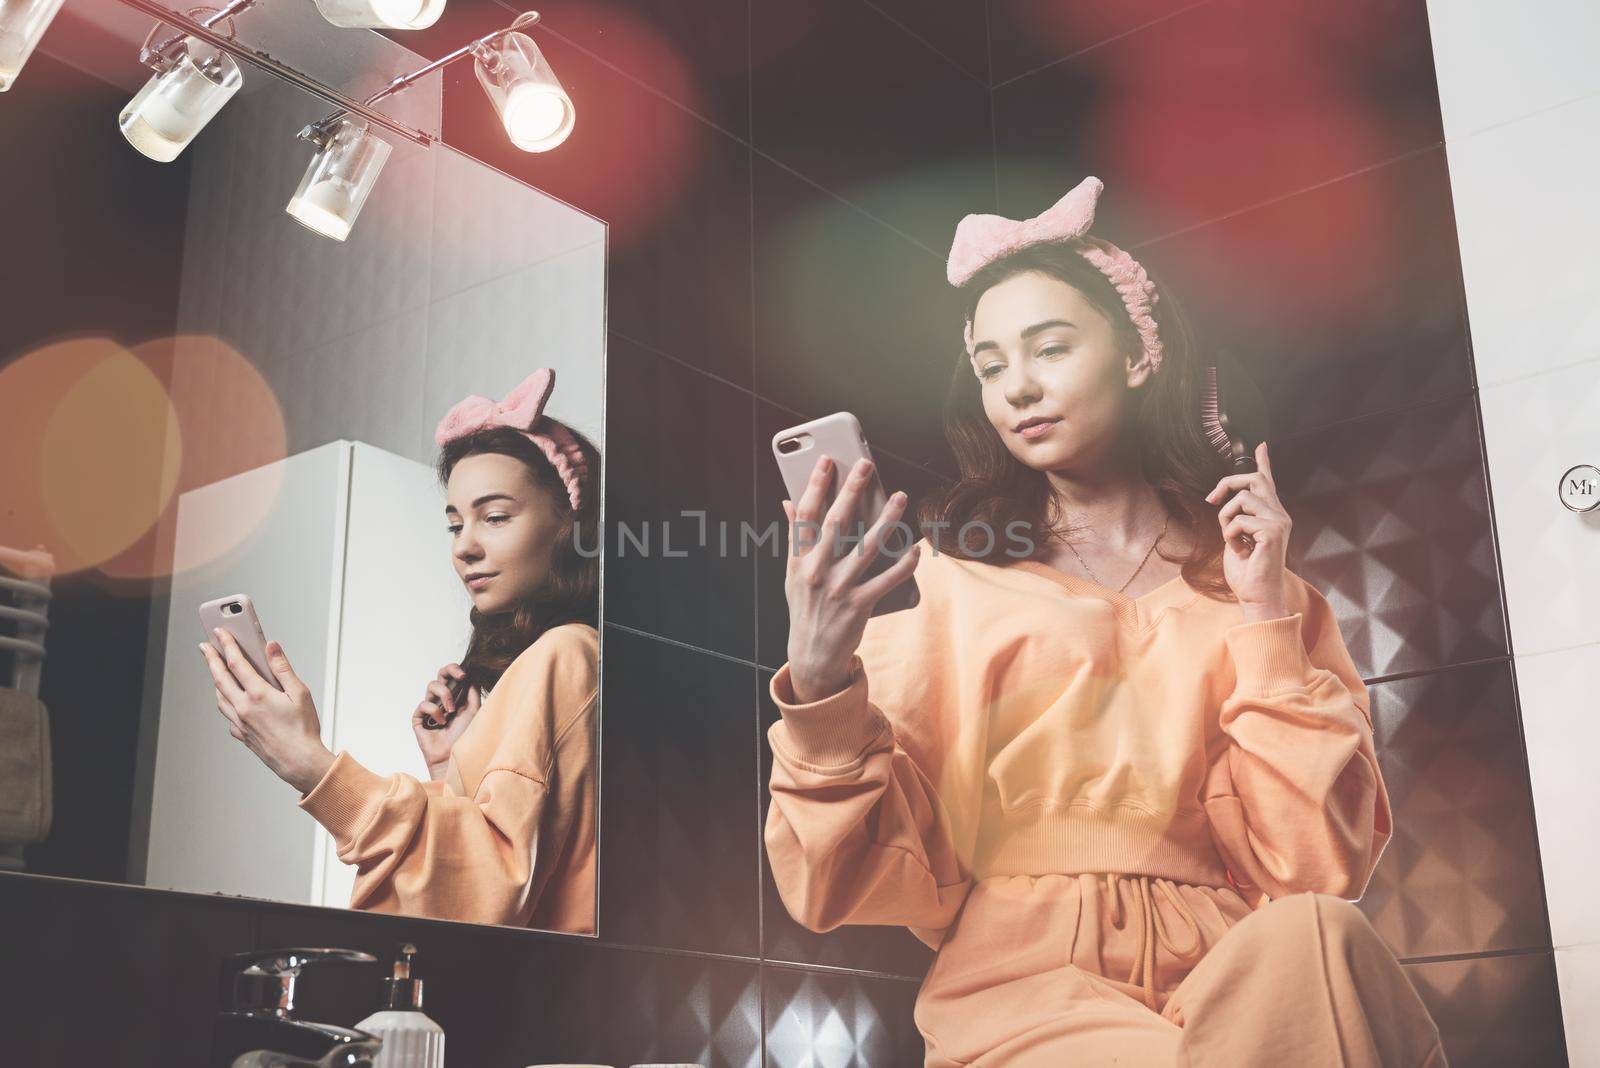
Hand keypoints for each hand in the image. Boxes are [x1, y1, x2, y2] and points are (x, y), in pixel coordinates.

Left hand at [200, 630, 333, 795]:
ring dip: (215, 679)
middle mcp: (244, 708)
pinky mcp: (241, 734)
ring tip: (216, 669)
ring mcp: (240, 722)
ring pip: (219, 696)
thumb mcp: (300, 692)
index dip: (227, 645)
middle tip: (205, 646)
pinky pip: (226, 713)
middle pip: (220, 678)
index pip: (236, 663)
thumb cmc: (303, 730)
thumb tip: (271, 647)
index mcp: (258, 695)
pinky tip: (230, 698)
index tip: (220, 633)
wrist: (299, 762)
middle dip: (211, 659)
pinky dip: (224, 700)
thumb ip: (282, 667)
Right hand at [412, 663, 481, 780]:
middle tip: (460, 677)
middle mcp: (442, 701)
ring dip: (445, 695)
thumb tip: (471, 674)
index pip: (451, 676)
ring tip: (451, 710)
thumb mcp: (473, 710)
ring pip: (431, 686)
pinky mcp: (419, 719)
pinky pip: (423, 704)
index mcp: (455, 698)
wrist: (455, 756)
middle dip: (449, 671)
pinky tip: (441, 722)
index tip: (463, 673)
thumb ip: (472, 692)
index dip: (454, 669)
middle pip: (439, 676)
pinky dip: (434, 711)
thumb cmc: (465, 736)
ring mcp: (429, 709)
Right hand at [783, 454, 920, 702]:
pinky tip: (916, 549)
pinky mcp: (860, 605)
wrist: (813, 654)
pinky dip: (904, 564)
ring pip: (867, 546)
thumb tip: (788, 501)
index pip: (805, 515)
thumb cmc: (805, 607)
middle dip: (852, 490)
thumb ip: (793, 538)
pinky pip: (887, 579)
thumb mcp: (792, 574)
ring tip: (901, 497)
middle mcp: (816, 572)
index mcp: (798, 561)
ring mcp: (839, 588)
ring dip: (887, 519)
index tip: (827, 461)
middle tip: (866, 465)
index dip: (815, 485)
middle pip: (836, 523)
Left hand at [1202, 441, 1290, 617]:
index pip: (1267, 482)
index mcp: (1271, 515)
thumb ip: (1235, 518)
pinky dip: (1230, 534)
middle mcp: (1280, 514)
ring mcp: (1280, 522)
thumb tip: (1224, 502)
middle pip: (1253, 479)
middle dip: (1227, 483)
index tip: (1261, 445)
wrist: (1257, 596)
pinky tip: (1239, 550)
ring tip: (1231, 540)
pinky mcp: (1274, 532)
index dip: (1263, 462)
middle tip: (1211, 501)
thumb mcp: (1236, 538)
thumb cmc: (1245, 572)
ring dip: (1225, 518)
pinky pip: (1239, 520)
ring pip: (1242, 499)